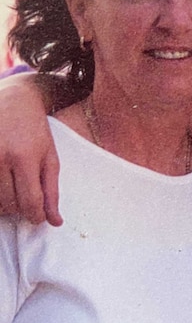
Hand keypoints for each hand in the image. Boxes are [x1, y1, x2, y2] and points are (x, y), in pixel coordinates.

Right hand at [0, 74, 62, 224]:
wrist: (12, 100)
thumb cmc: (34, 131)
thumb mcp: (50, 157)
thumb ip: (52, 190)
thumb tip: (55, 222)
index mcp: (25, 157)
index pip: (30, 202)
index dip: (35, 216)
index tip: (37, 217)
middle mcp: (0, 158)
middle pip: (7, 205)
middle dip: (18, 210)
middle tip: (24, 198)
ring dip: (2, 204)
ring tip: (11, 188)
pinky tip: (2, 183)